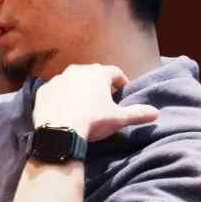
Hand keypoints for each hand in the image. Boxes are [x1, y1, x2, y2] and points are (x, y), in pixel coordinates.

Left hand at [33, 64, 158, 141]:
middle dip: (98, 85)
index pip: (115, 72)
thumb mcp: (119, 119)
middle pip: (92, 74)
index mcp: (98, 73)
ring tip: (82, 106)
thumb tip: (156, 113)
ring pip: (72, 81)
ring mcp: (58, 79)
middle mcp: (77, 70)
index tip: (121, 92)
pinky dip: (60, 98)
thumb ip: (138, 113)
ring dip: (78, 90)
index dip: (120, 82)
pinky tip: (64, 110)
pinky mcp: (44, 91)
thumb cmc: (93, 121)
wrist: (59, 131)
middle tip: (103, 100)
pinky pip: (55, 91)